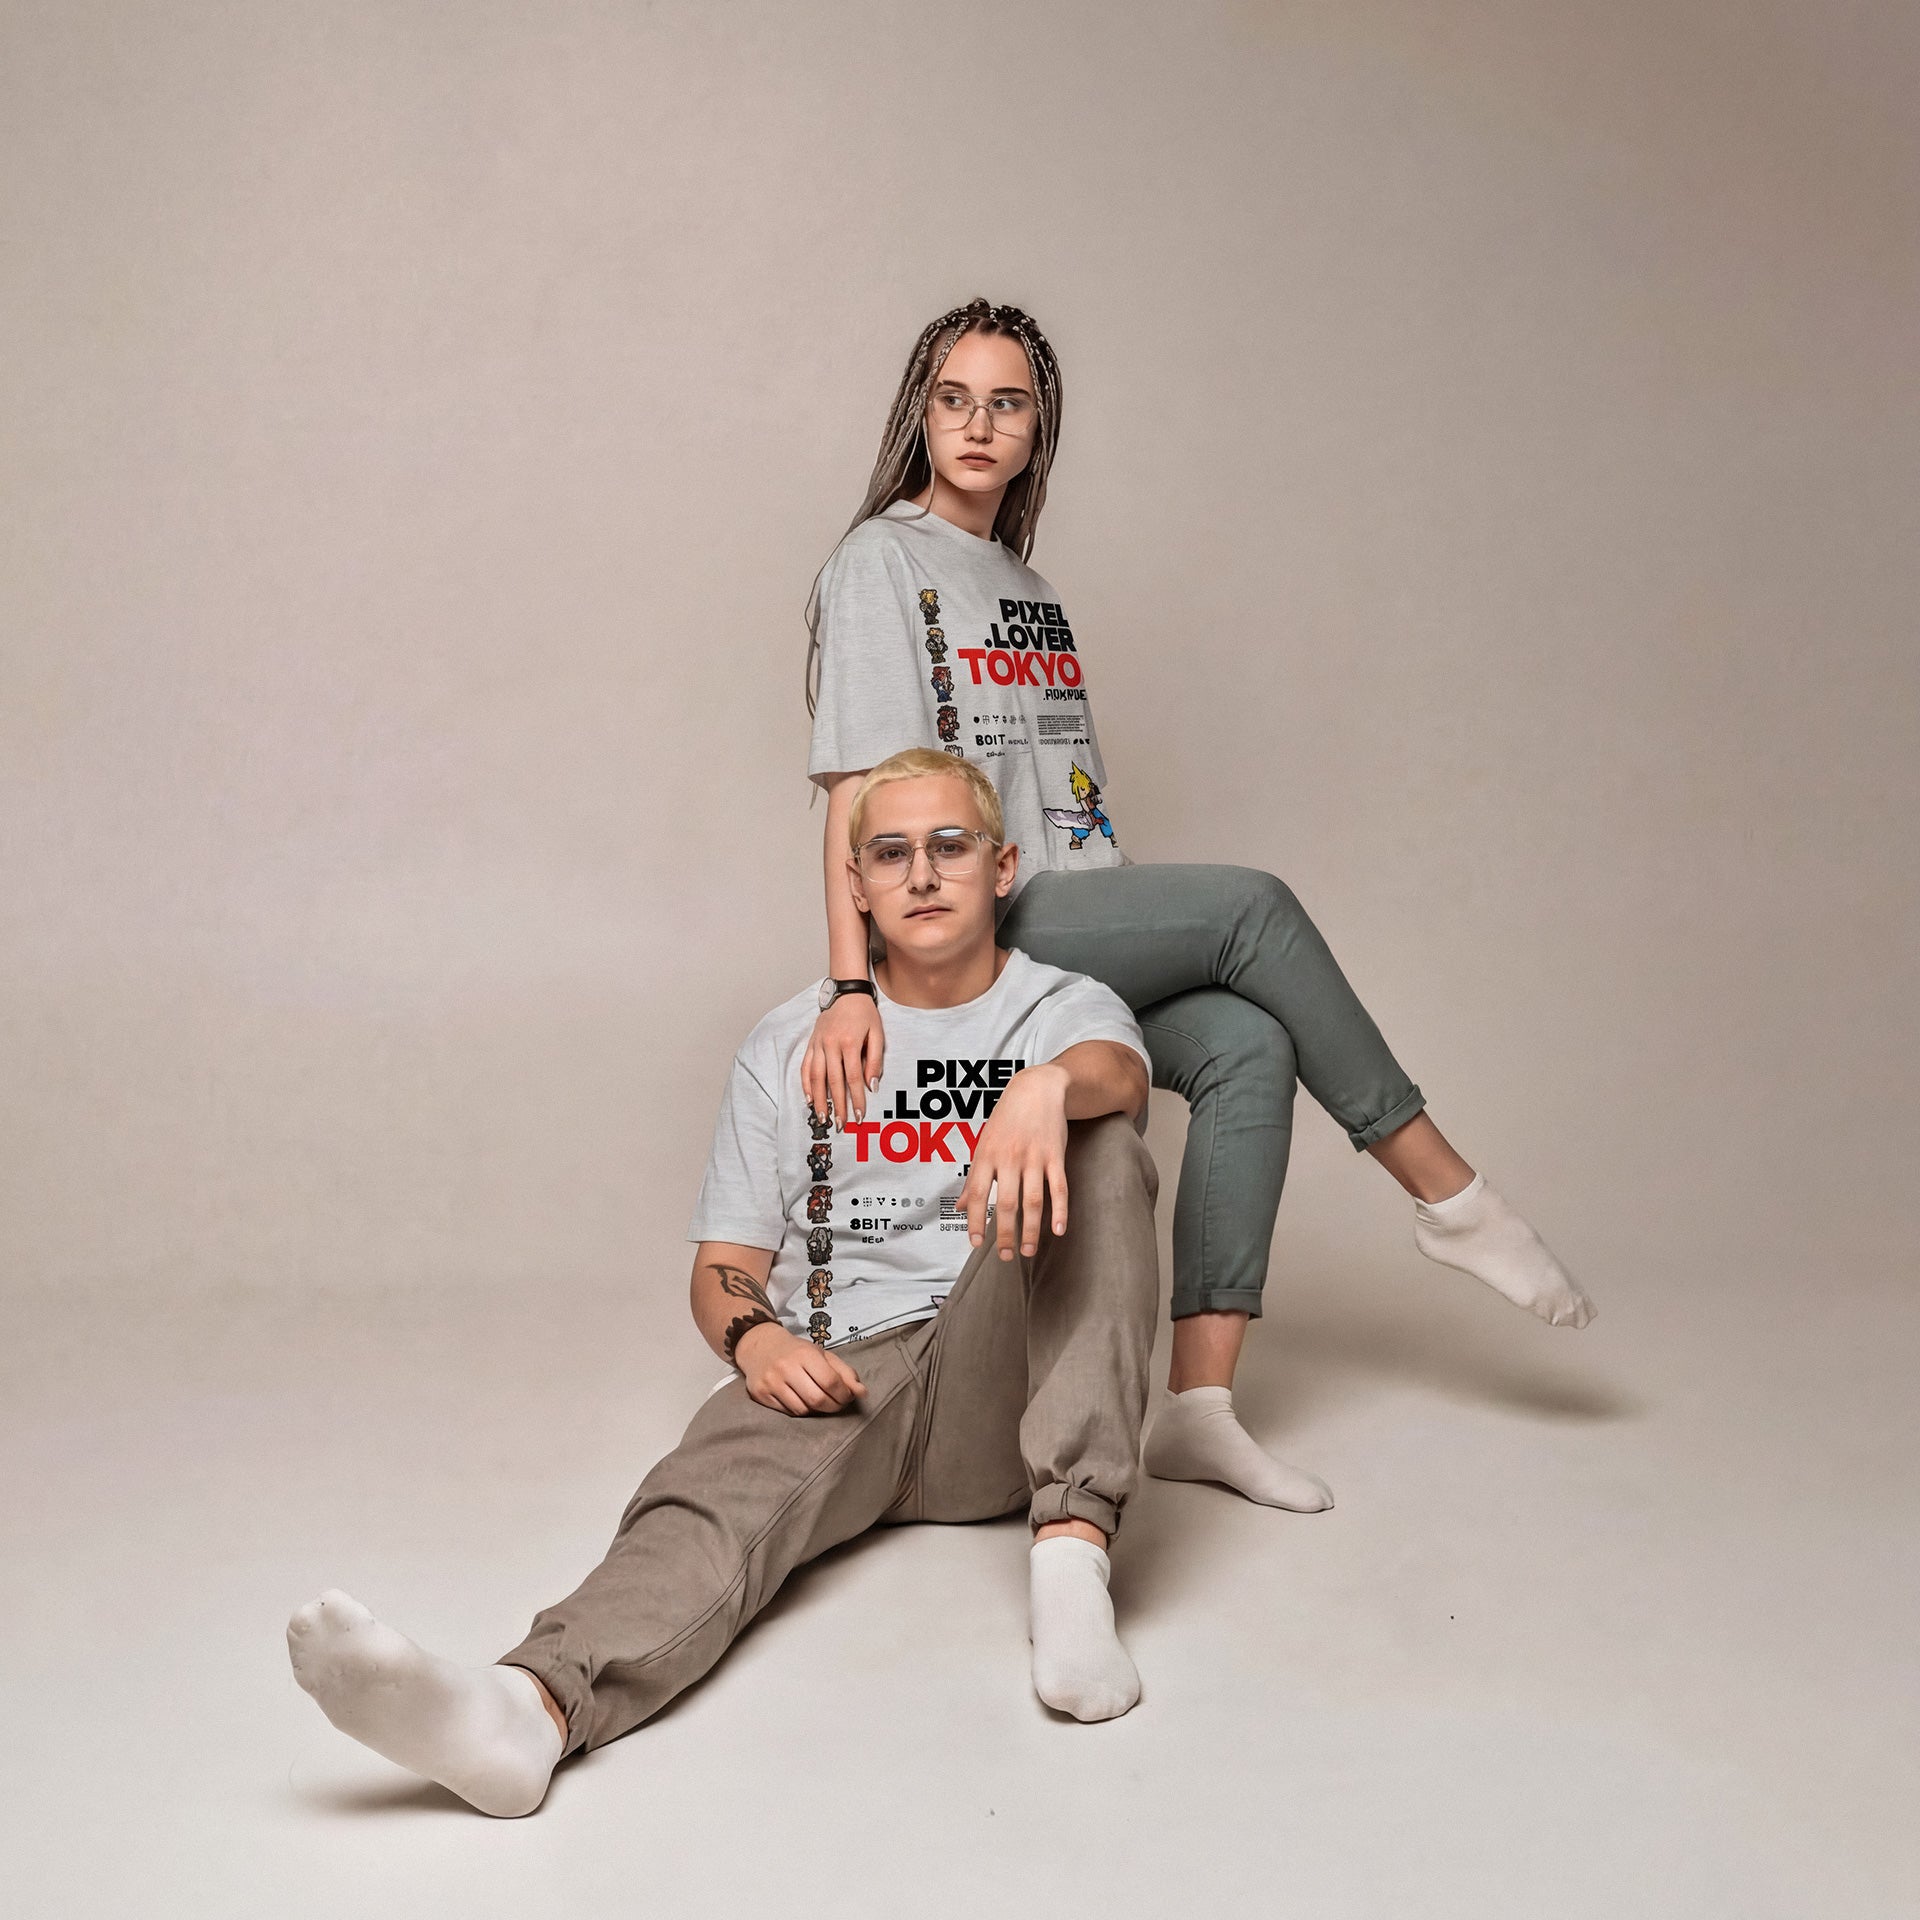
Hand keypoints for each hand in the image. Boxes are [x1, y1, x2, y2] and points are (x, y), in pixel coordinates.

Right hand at [735, 1321, 866, 1415]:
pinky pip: (787, 1413)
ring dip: (816, 1411)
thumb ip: (844, 1373)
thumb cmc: (796, 1351)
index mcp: (805, 1354)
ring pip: (802, 1410)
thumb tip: (862, 1393)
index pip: (831, 1382)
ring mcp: (772, 1382)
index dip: (844, 1395)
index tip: (848, 1397)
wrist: (759, 1345)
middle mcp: (786, 1368)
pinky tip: (802, 1401)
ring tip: (819, 1401)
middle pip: (817, 1400)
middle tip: (837, 1404)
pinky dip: (799, 1411)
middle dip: (833, 1407)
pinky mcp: (761, 1394)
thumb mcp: (821, 1354)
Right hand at [803, 991, 885, 1124]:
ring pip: (816, 1077)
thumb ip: (875, 1060)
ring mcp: (818, 1044)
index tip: (859, 1116)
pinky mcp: (811, 1043)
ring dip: (818, 1099)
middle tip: (840, 1125)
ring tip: (822, 1117)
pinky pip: (806, 1066)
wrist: (846, 992)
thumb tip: (872, 1085)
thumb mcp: (877, 1033)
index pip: (853, 1078)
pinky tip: (809, 1098)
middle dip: (837, 1106)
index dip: (856, 1099)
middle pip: (833, 1081)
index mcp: (849, 1043)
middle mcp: (831, 1045)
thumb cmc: (865, 1014)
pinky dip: (805, 1084)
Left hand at [959, 1063, 1069, 1261]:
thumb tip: (959, 1207)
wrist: (1036, 1089)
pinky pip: (1059, 1187)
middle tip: (1006, 1256)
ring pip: (1033, 1200)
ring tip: (1028, 1250)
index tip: (976, 1244)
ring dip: (1031, 1229)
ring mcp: (1034, 1157)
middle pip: (1006, 1203)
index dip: (975, 1221)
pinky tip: (1058, 1230)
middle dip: (1005, 1233)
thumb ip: (974, 1179)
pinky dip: (1060, 1210)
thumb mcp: (984, 1144)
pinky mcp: (1055, 1156)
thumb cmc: (1006, 1120)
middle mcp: (1009, 1158)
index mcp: (986, 1155)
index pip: (977, 1194)